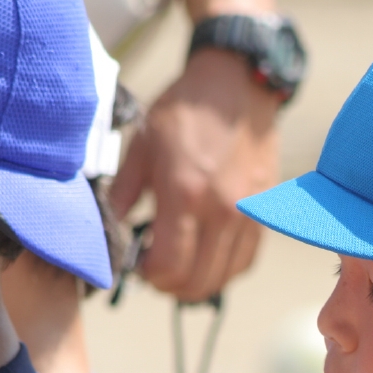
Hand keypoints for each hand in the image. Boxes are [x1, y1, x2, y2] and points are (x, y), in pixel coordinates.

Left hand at [110, 48, 279, 301]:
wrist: (237, 87)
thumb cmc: (184, 112)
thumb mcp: (141, 147)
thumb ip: (122, 195)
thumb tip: (108, 234)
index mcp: (185, 193)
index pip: (168, 267)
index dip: (148, 276)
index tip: (137, 264)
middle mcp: (221, 211)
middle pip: (196, 282)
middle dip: (169, 285)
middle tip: (154, 269)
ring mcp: (248, 216)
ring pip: (222, 278)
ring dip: (196, 283)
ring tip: (179, 266)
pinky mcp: (264, 214)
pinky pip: (244, 262)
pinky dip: (223, 270)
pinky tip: (206, 258)